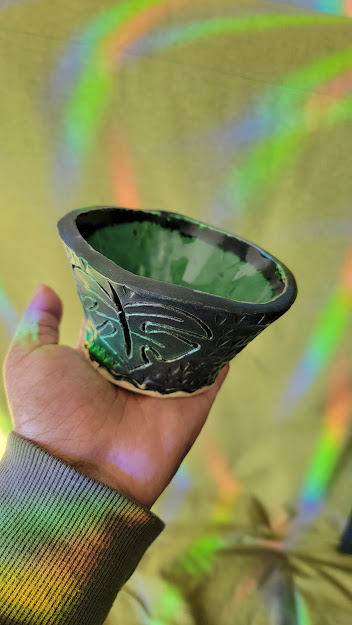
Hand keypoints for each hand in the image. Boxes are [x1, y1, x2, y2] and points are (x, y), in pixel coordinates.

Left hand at [3, 285, 228, 508]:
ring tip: (212, 283)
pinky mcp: (191, 402)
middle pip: (157, 326)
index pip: (119, 316)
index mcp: (99, 357)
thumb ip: (38, 325)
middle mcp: (134, 368)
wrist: (83, 470)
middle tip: (183, 265)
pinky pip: (212, 371)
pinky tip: (230, 320)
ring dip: (197, 320)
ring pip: (187, 345)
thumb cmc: (51, 413)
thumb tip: (45, 289)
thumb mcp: (29, 361)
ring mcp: (165, 385)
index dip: (127, 290)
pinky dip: (222, 349)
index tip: (141, 259)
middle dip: (167, 300)